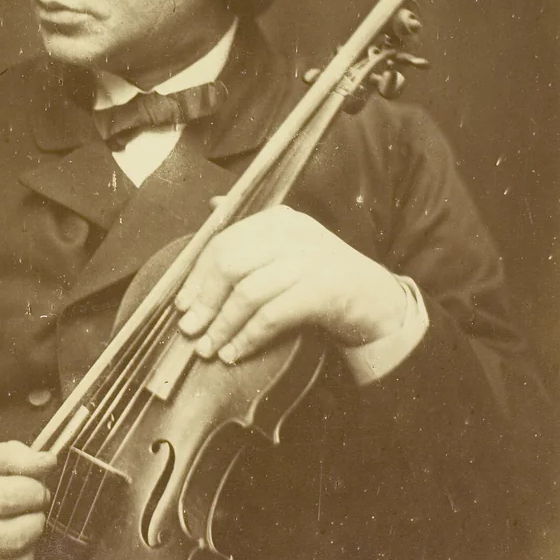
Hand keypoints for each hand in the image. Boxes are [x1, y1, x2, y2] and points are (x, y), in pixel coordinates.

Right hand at [0, 440, 57, 559]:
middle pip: (17, 536)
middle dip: (37, 520)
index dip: (36, 492)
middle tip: (33, 512)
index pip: (10, 496)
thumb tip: (48, 462)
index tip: (37, 490)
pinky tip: (3, 556)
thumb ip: (12, 456)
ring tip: (21, 534)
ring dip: (29, 549)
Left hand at [174, 205, 406, 364]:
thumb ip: (252, 233)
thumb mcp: (290, 246)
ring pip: (247, 294)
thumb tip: (210, 206)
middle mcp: (293, 234)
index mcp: (280, 220)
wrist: (377, 301)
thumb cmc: (323, 278)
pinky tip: (235, 353)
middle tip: (189, 329)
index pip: (224, 241)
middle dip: (204, 301)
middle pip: (230, 264)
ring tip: (208, 348)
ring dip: (222, 326)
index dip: (197, 275)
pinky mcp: (320, 291)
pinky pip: (270, 316)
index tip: (182, 303)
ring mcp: (308, 261)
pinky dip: (247, 338)